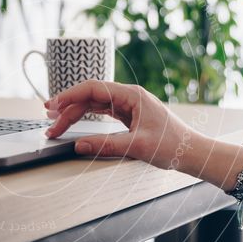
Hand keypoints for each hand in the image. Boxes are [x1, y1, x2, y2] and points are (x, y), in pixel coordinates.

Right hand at [44, 80, 200, 169]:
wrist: (192, 152)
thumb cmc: (173, 145)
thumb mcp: (137, 146)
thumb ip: (106, 145)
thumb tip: (79, 146)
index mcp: (132, 95)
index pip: (93, 89)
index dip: (70, 96)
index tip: (53, 105)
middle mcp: (129, 97)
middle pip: (90, 97)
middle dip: (68, 109)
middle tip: (50, 122)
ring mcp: (128, 106)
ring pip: (94, 105)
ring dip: (74, 113)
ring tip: (56, 122)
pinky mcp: (129, 116)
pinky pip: (102, 112)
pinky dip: (86, 117)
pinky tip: (74, 120)